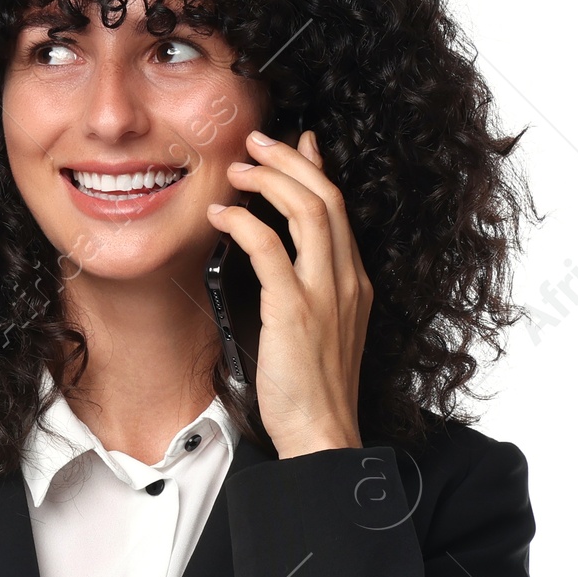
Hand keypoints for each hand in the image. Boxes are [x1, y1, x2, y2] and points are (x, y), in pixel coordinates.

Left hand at [207, 128, 372, 457]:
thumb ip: (305, 295)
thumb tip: (275, 268)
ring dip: (270, 178)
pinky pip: (270, 248)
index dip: (317, 170)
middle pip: (326, 197)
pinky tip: (222, 215)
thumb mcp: (318, 334)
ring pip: (307, 209)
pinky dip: (244, 222)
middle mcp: (346, 281)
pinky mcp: (295, 311)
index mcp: (354, 285)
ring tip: (239, 167)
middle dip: (290, 160)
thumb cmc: (311, 394)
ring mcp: (325, 294)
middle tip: (257, 141)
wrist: (322, 435)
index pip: (338, 210)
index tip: (299, 144)